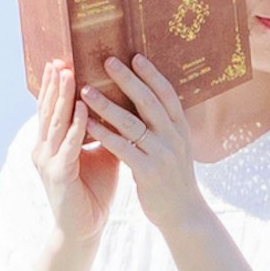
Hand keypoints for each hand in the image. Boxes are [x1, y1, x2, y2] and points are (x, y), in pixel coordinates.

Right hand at [27, 54, 121, 255]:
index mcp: (53, 142)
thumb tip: (124, 102)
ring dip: (61, 98)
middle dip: (54, 83)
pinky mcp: (59, 175)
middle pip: (48, 109)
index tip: (61, 58)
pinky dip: (75, 127)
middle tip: (60, 57)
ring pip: (54, 123)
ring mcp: (48, 162)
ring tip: (68, 74)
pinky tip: (81, 110)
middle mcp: (45, 148)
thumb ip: (106, 128)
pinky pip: (67, 146)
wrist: (86, 228)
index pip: (52, 106)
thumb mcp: (101, 152)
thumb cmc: (94, 189)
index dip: (55, 84)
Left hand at [85, 51, 214, 239]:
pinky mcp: (149, 172)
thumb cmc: (173, 177)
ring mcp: (163, 154)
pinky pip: (123, 148)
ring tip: (85, 89)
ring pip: (132, 123)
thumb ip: (164, 125)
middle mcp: (174, 137)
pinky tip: (87, 123)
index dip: (152, 74)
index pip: (167, 94)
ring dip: (107, 104)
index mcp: (180, 128)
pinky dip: (104, 134)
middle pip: (150, 102)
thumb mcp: (175, 147)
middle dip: (128, 79)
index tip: (135, 55)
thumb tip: (148, 100)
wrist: (184, 214)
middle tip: (107, 61)